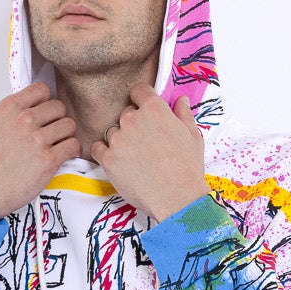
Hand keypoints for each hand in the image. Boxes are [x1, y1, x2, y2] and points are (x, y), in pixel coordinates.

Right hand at [0, 83, 79, 220]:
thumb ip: (12, 113)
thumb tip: (30, 109)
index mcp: (9, 108)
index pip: (41, 90)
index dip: (46, 102)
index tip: (45, 114)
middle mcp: (24, 120)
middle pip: (59, 107)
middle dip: (58, 120)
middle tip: (53, 133)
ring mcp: (37, 140)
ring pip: (69, 125)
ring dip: (66, 135)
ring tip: (58, 145)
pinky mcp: (48, 160)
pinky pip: (73, 145)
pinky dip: (72, 150)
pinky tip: (64, 155)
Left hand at [90, 87, 206, 220]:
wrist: (177, 199)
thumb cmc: (188, 169)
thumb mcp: (192, 137)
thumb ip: (183, 114)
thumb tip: (181, 99)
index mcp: (154, 109)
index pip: (138, 90)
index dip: (140, 100)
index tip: (143, 112)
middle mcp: (133, 120)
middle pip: (125, 114)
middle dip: (133, 125)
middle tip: (145, 144)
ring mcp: (118, 139)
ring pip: (112, 131)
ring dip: (120, 141)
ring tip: (135, 158)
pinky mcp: (108, 159)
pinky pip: (98, 148)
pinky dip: (105, 153)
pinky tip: (118, 162)